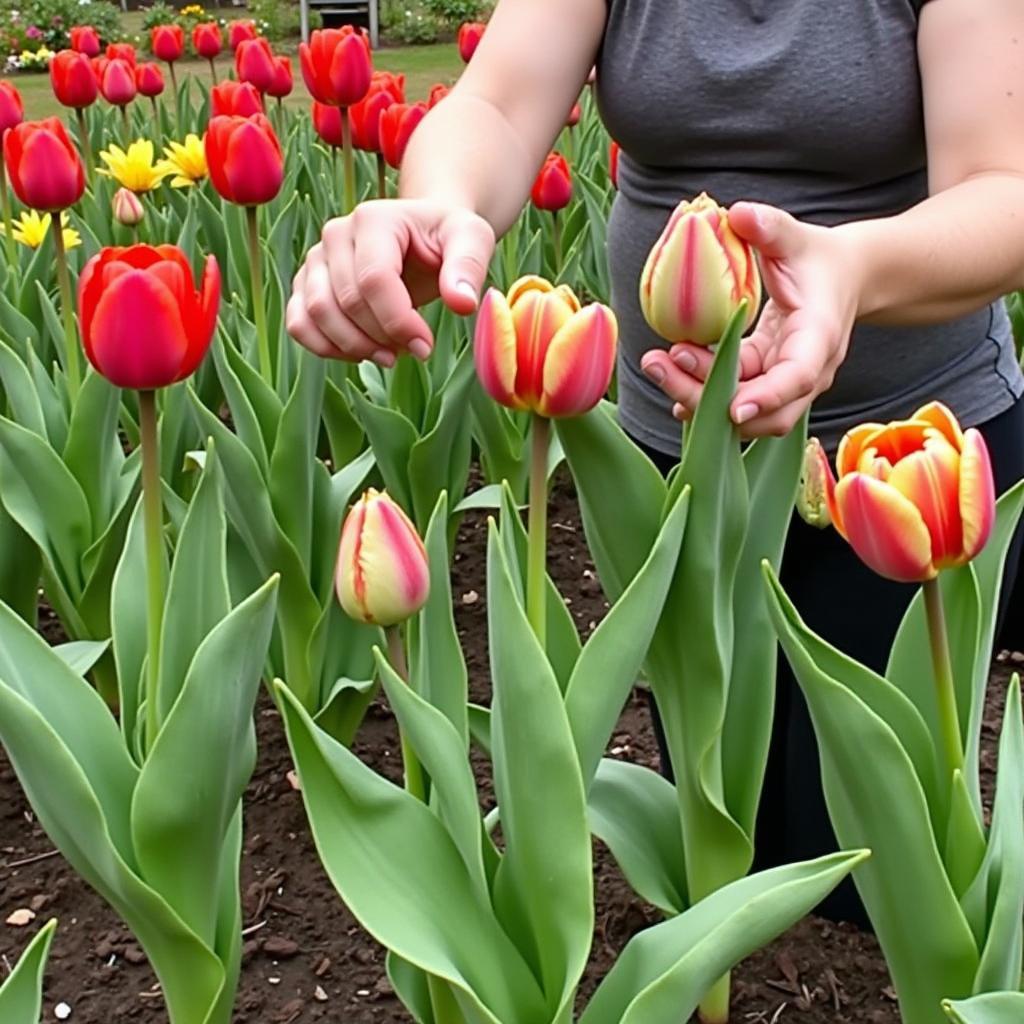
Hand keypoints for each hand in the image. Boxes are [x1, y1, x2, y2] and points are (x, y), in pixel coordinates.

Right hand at [287, 199, 495, 366]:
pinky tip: (360, 354)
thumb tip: (462, 304)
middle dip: (382, 337)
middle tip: (413, 350)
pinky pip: (298, 323)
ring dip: (354, 346)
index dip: (398, 321)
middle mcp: (336, 234)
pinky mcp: (306, 283)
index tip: (424, 346)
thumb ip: (469, 266)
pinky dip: (324, 348)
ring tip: (390, 355)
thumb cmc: (446, 237)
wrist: (422, 235)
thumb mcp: (472, 239)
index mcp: (374, 219)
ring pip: (317, 314)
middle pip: (347, 302)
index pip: (374, 279)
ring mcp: (316, 259)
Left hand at [639, 202, 860, 436]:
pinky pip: (736, 397)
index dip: (768, 396)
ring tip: (657, 366)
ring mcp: (788, 382)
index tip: (735, 409)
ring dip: (699, 396)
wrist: (843, 278)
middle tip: (661, 368)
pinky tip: (670, 378)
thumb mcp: (797, 238)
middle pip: (766, 410)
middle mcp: (808, 370)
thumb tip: (737, 212)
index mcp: (819, 336)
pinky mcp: (768, 381)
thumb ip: (771, 227)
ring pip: (747, 410)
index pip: (798, 376)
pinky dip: (703, 392)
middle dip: (712, 400)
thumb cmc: (818, 258)